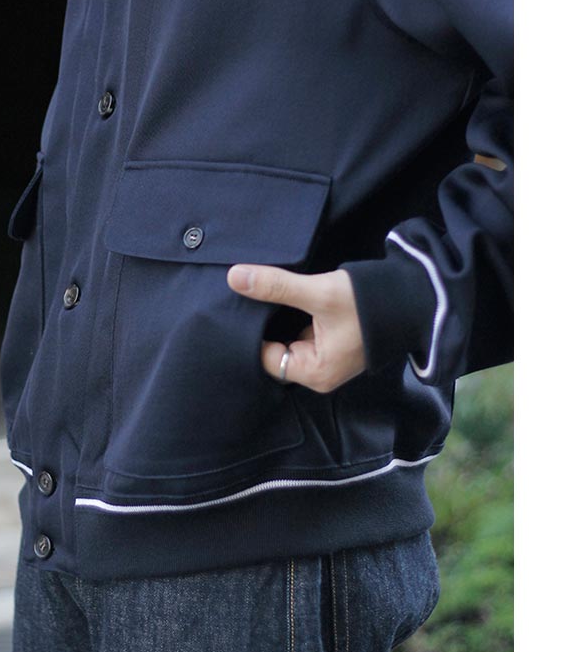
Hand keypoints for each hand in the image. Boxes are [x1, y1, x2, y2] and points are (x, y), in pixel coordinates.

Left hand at [226, 264, 365, 392]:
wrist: (416, 297)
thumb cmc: (372, 304)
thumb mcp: (320, 293)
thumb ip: (276, 286)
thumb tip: (235, 277)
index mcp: (315, 373)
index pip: (265, 358)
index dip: (251, 333)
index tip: (240, 307)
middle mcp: (319, 371)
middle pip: (274, 349)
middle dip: (264, 325)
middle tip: (248, 298)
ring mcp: (326, 356)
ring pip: (287, 336)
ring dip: (279, 317)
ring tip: (265, 295)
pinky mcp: (332, 340)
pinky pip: (302, 329)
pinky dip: (294, 313)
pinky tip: (285, 295)